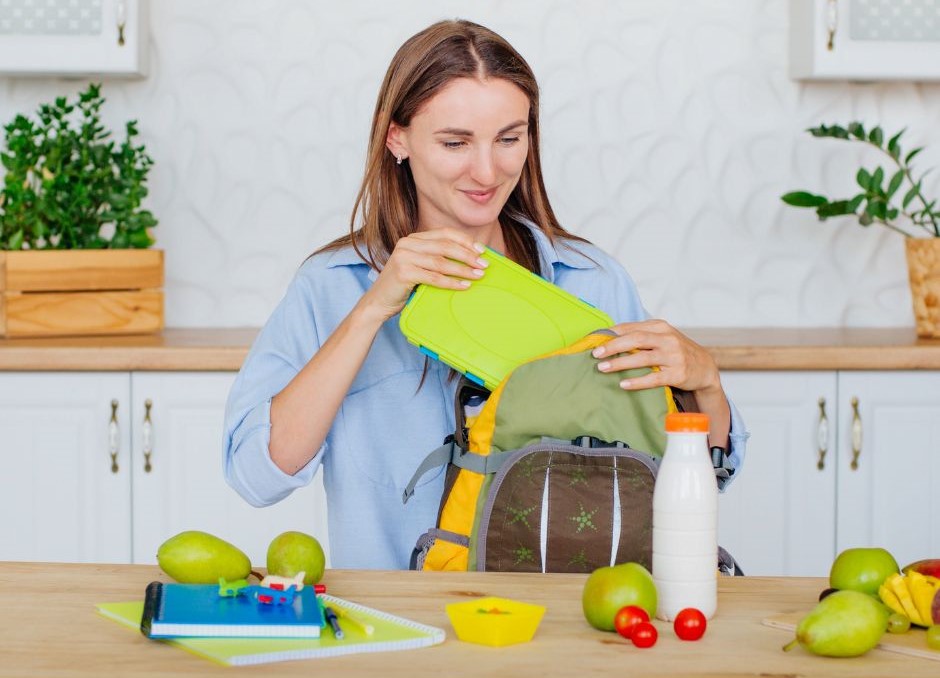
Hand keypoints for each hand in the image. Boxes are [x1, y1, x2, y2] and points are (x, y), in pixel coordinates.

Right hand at [358, 228, 487, 321]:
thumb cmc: (403, 286)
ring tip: (478, 275)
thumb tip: (470, 259)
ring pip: (441, 262)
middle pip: (446, 246)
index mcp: (413, 238)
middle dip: (468, 255)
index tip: (482, 250)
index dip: (465, 241)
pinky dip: (451, 282)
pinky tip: (464, 286)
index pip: (445, 233)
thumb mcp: (420, 266)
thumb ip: (437, 259)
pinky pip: (434, 277)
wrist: (378, 302)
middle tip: (484, 265)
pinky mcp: (403, 273)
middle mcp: (408, 244)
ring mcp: (404, 257)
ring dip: (463, 269)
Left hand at [593, 319, 729, 445]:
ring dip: (621, 363)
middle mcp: (668, 339)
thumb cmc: (676, 351)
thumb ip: (640, 335)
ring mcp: (674, 356)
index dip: (612, 333)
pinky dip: (637, 381)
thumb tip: (609, 337)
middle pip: (636, 339)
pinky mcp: (678, 374)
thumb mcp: (661, 337)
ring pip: (643, 358)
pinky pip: (654, 378)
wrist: (705, 367)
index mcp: (660, 327)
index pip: (632, 327)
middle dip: (614, 346)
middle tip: (596, 354)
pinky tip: (623, 384)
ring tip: (603, 368)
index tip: (594, 340)